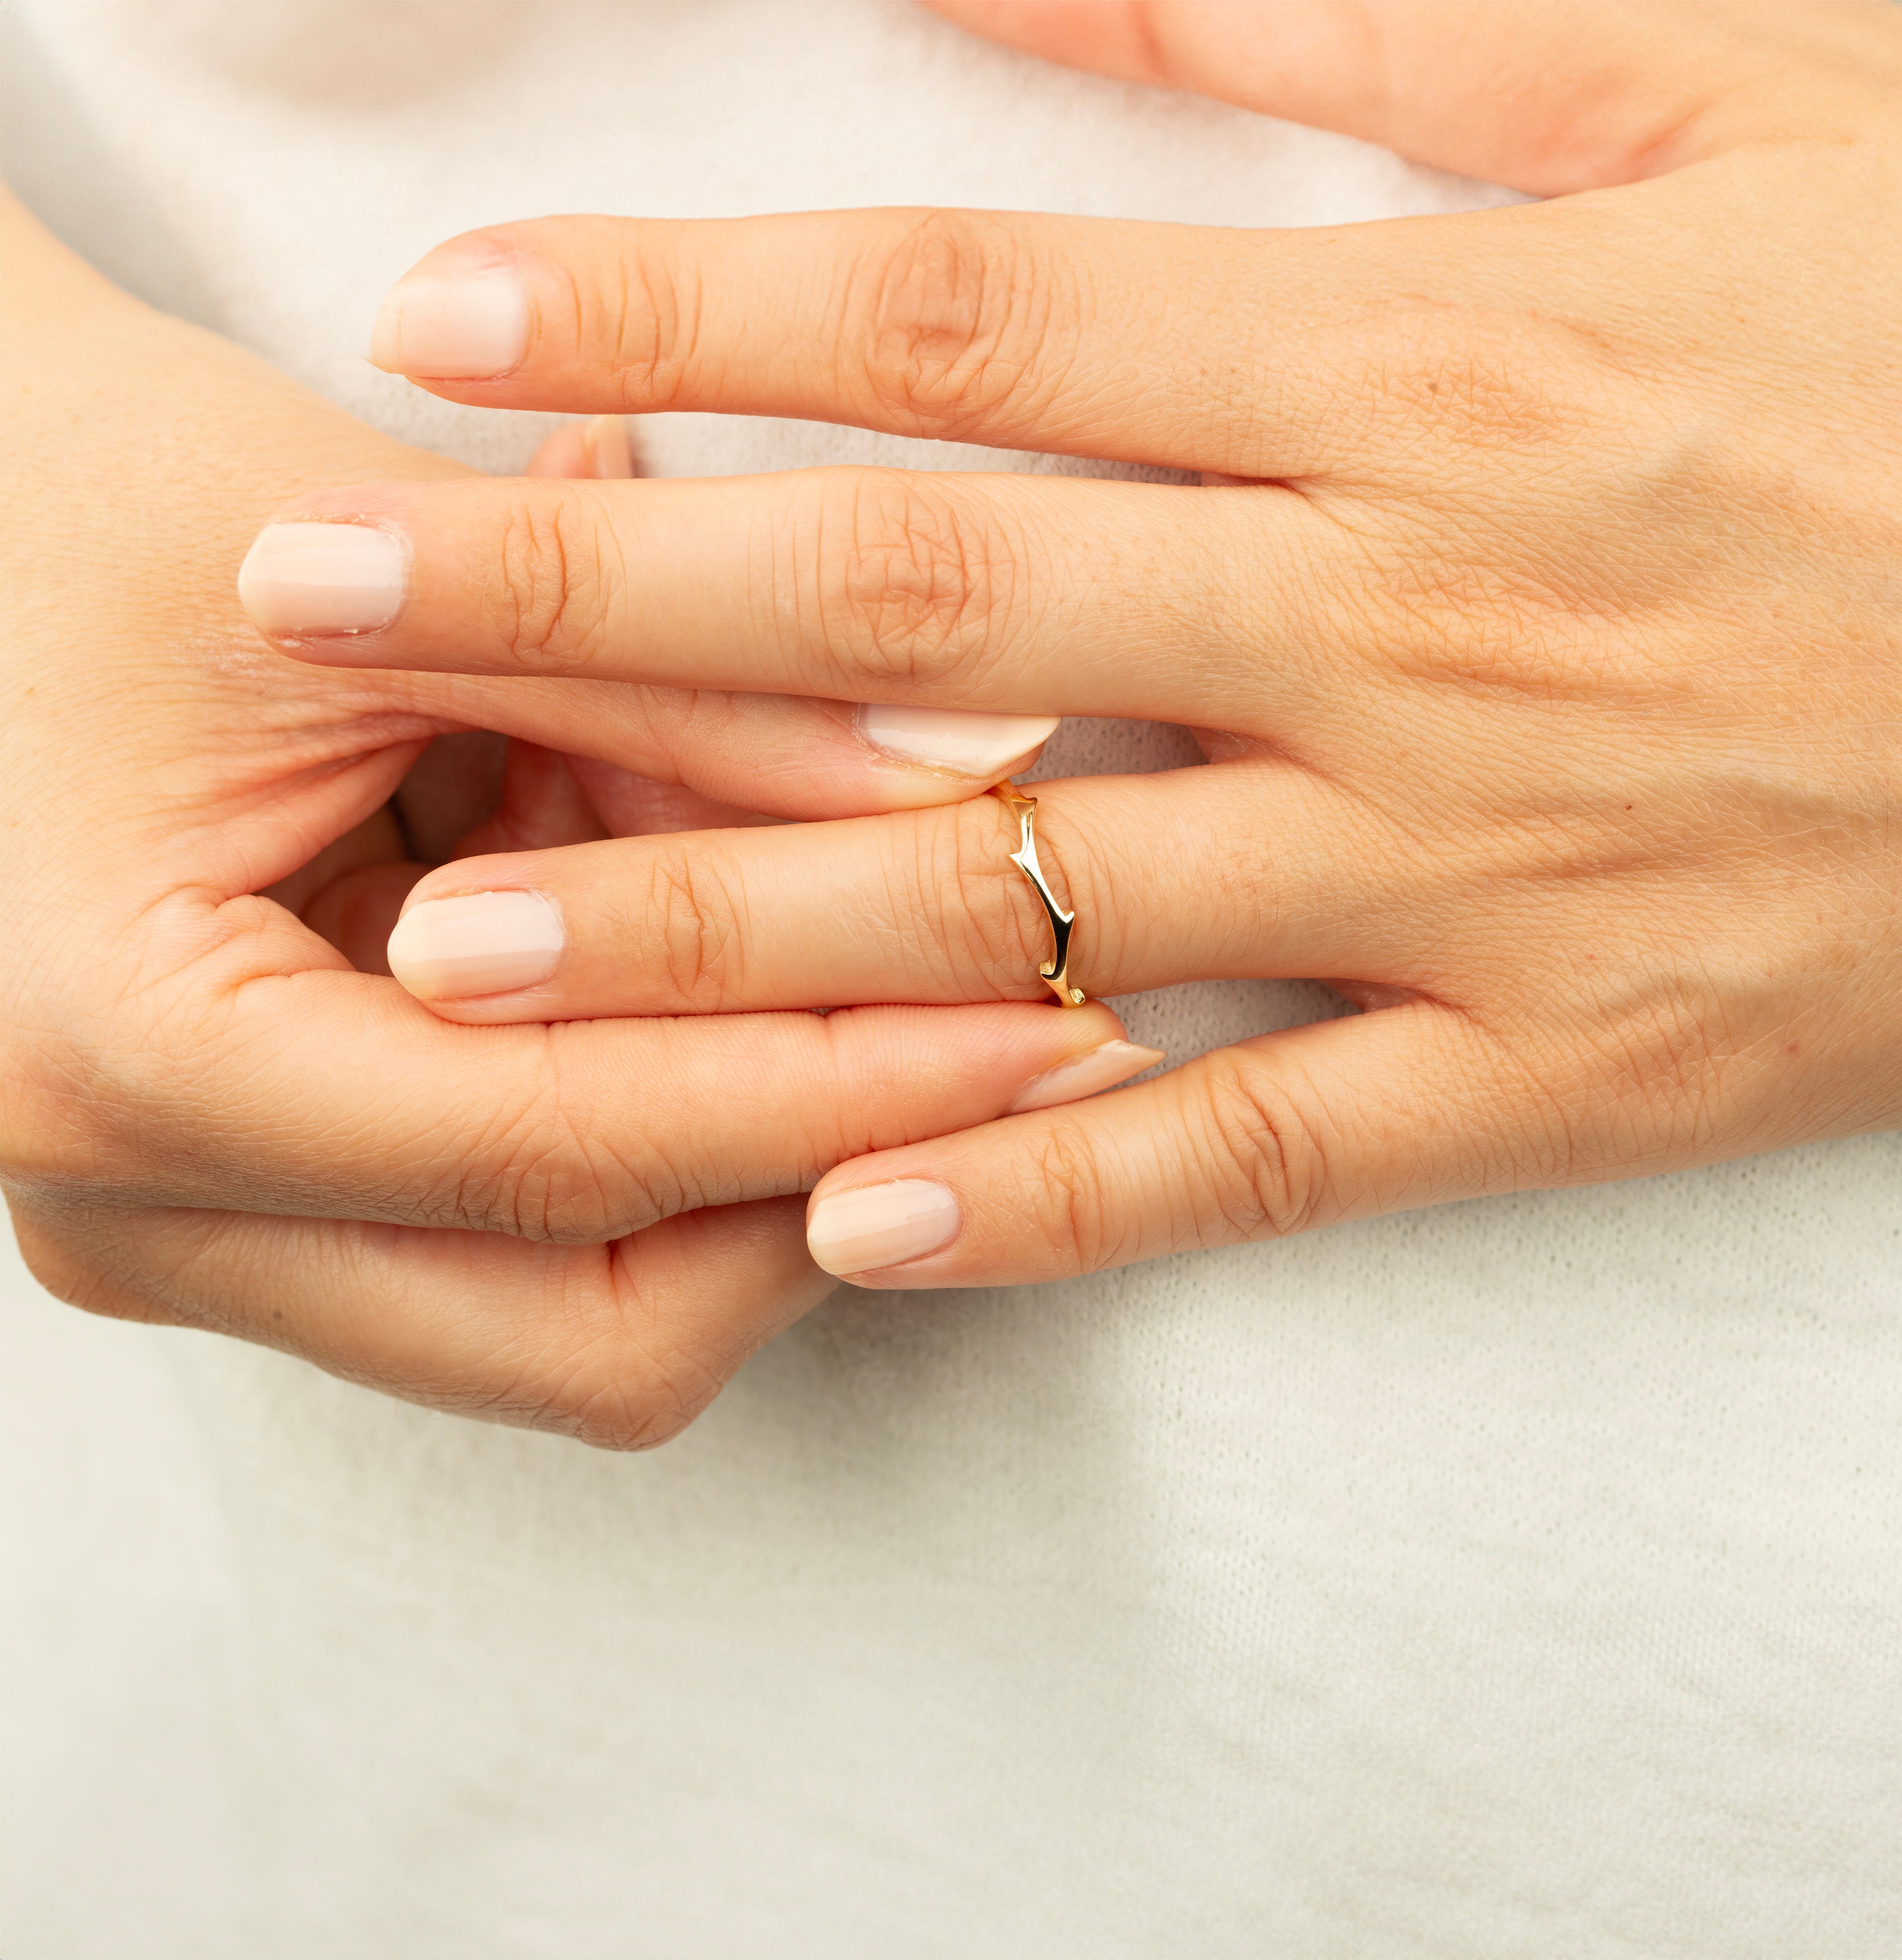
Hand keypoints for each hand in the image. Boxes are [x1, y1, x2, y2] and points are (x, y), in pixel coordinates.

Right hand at [0, 191, 1142, 1443]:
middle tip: (1037, 1052)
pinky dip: (690, 1125)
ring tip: (926, 999)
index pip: (562, 1149)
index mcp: (123, 1059)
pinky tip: (782, 988)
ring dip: (774, 1162)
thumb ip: (683, 696)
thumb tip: (989, 782)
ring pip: (585, 1312)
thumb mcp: (396, 582)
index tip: (1050, 1024)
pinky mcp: (275, 1201)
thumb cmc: (93, 501)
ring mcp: (204, 1228)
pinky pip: (546, 1241)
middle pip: (589, 1318)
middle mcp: (139, 1205)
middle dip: (829, 1185)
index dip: (835, 1090)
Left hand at [243, 0, 1901, 1286]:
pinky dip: (1054, 1188)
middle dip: (586, 612)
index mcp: (1425, 368)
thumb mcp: (1724, 85)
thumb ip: (1351, 28)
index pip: (954, 328)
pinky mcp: (1565, 1063)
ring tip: (476, 949)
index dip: (677, 321)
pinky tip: (850, 1208)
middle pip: (907, 606)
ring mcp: (1468, 878)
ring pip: (1029, 904)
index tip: (449, 334)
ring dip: (729, 925)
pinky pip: (1260, 1152)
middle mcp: (1397, 628)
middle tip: (321, 621)